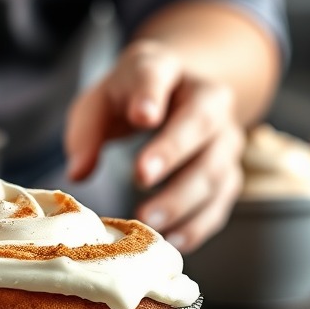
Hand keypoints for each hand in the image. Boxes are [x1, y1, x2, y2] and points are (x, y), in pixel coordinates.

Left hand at [64, 40, 244, 251]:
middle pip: (199, 120)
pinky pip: (222, 199)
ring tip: (149, 219)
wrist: (177, 94)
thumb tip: (78, 171)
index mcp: (164, 68)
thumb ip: (86, 132)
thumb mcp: (99, 102)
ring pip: (216, 165)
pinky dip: (200, 222)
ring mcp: (225, 134)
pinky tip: (174, 240)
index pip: (158, 74)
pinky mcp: (231, 170)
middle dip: (172, 151)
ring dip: (183, 196)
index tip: (143, 116)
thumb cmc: (129, 100)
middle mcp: (206, 97)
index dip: (151, 94)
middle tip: (140, 177)